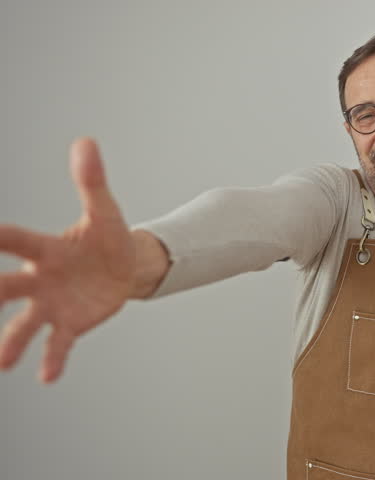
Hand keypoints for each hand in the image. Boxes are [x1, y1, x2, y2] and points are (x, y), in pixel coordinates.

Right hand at [0, 138, 133, 383]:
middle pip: (6, 287)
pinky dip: (53, 360)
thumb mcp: (104, 210)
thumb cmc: (107, 236)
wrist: (125, 267)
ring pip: (23, 324)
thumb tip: (86, 142)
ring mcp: (51, 305)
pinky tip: (47, 377)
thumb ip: (91, 181)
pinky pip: (58, 344)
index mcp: (45, 249)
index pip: (15, 240)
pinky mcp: (69, 325)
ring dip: (10, 343)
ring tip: (1, 362)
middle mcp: (39, 278)